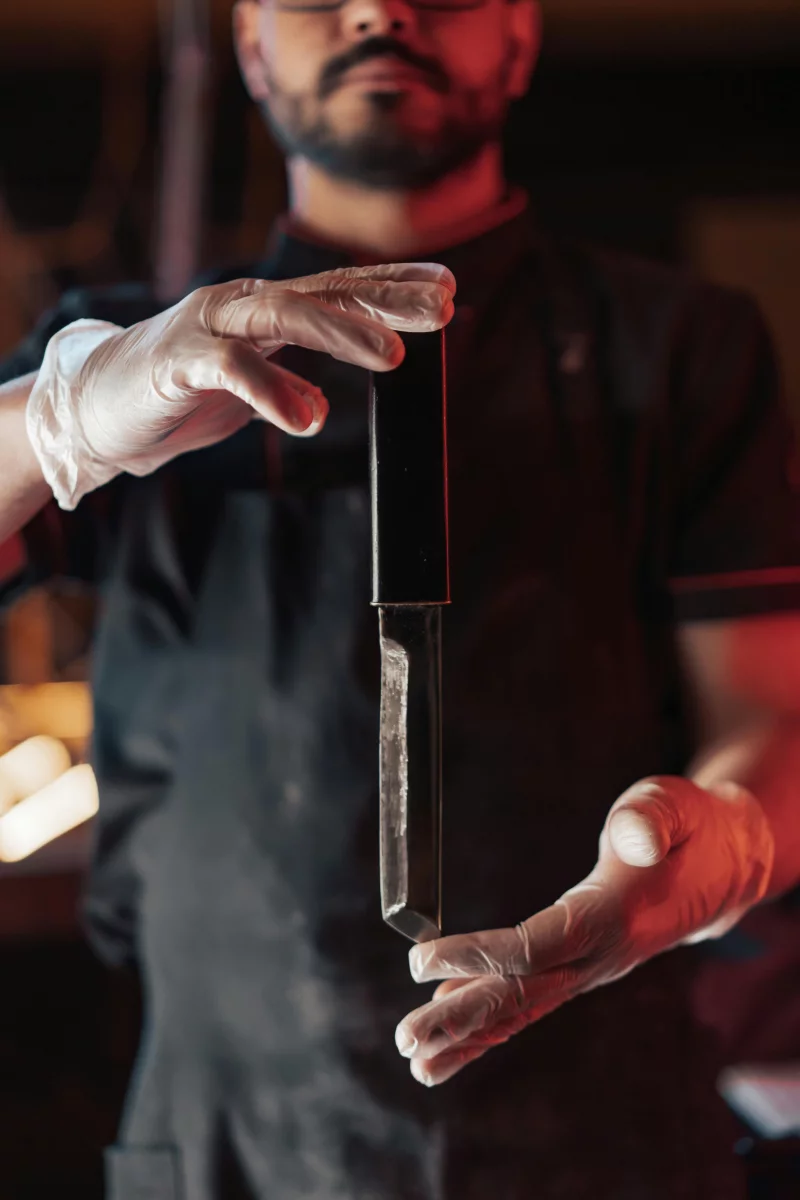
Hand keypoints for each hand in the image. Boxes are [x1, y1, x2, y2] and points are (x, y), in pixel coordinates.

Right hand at [26, 262, 454, 508]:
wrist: (97, 405)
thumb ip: (286, 389)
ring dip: (341, 332)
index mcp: (266, 311)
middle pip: (324, 292)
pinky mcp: (177, 360)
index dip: (393, 287)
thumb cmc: (178, 392)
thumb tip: (321, 410)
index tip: (448, 289)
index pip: (339, 290)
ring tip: (392, 356)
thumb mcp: (246, 387)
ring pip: (283, 315)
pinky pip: (231, 370)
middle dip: (386, 300)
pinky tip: (308, 419)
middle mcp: (243, 306)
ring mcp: (209, 326)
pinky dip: (272, 392)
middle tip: (443, 312)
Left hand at [396, 776, 773, 1086]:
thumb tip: (633, 838)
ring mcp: (593, 967)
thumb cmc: (690, 827)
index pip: (534, 947)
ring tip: (417, 1060)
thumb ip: (651, 818)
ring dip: (469, 1033)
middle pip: (521, 996)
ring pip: (524, 1008)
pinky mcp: (584, 964)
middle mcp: (601, 957)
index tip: (420, 961)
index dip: (476, 955)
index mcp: (614, 917)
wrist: (726, 866)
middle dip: (461, 1020)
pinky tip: (451, 1016)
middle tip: (404, 1041)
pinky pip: (533, 997)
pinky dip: (493, 1017)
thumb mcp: (674, 805)